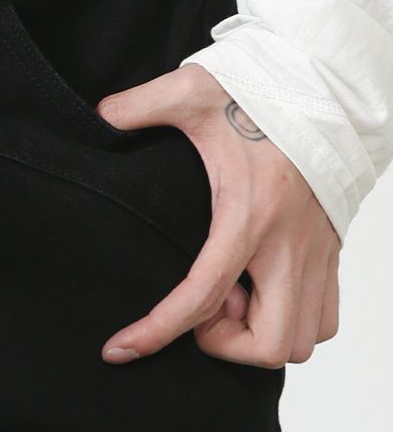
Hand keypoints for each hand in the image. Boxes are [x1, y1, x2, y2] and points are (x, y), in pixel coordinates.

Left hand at [94, 62, 340, 367]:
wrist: (329, 83)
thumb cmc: (264, 90)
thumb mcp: (191, 91)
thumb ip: (138, 105)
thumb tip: (99, 118)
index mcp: (249, 213)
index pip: (202, 294)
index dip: (158, 331)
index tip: (122, 348)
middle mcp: (289, 243)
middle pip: (271, 343)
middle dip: (225, 345)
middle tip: (199, 310)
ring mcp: (317, 251)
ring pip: (305, 338)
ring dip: (261, 334)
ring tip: (229, 296)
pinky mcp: (331, 249)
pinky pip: (325, 316)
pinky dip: (292, 321)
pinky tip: (258, 290)